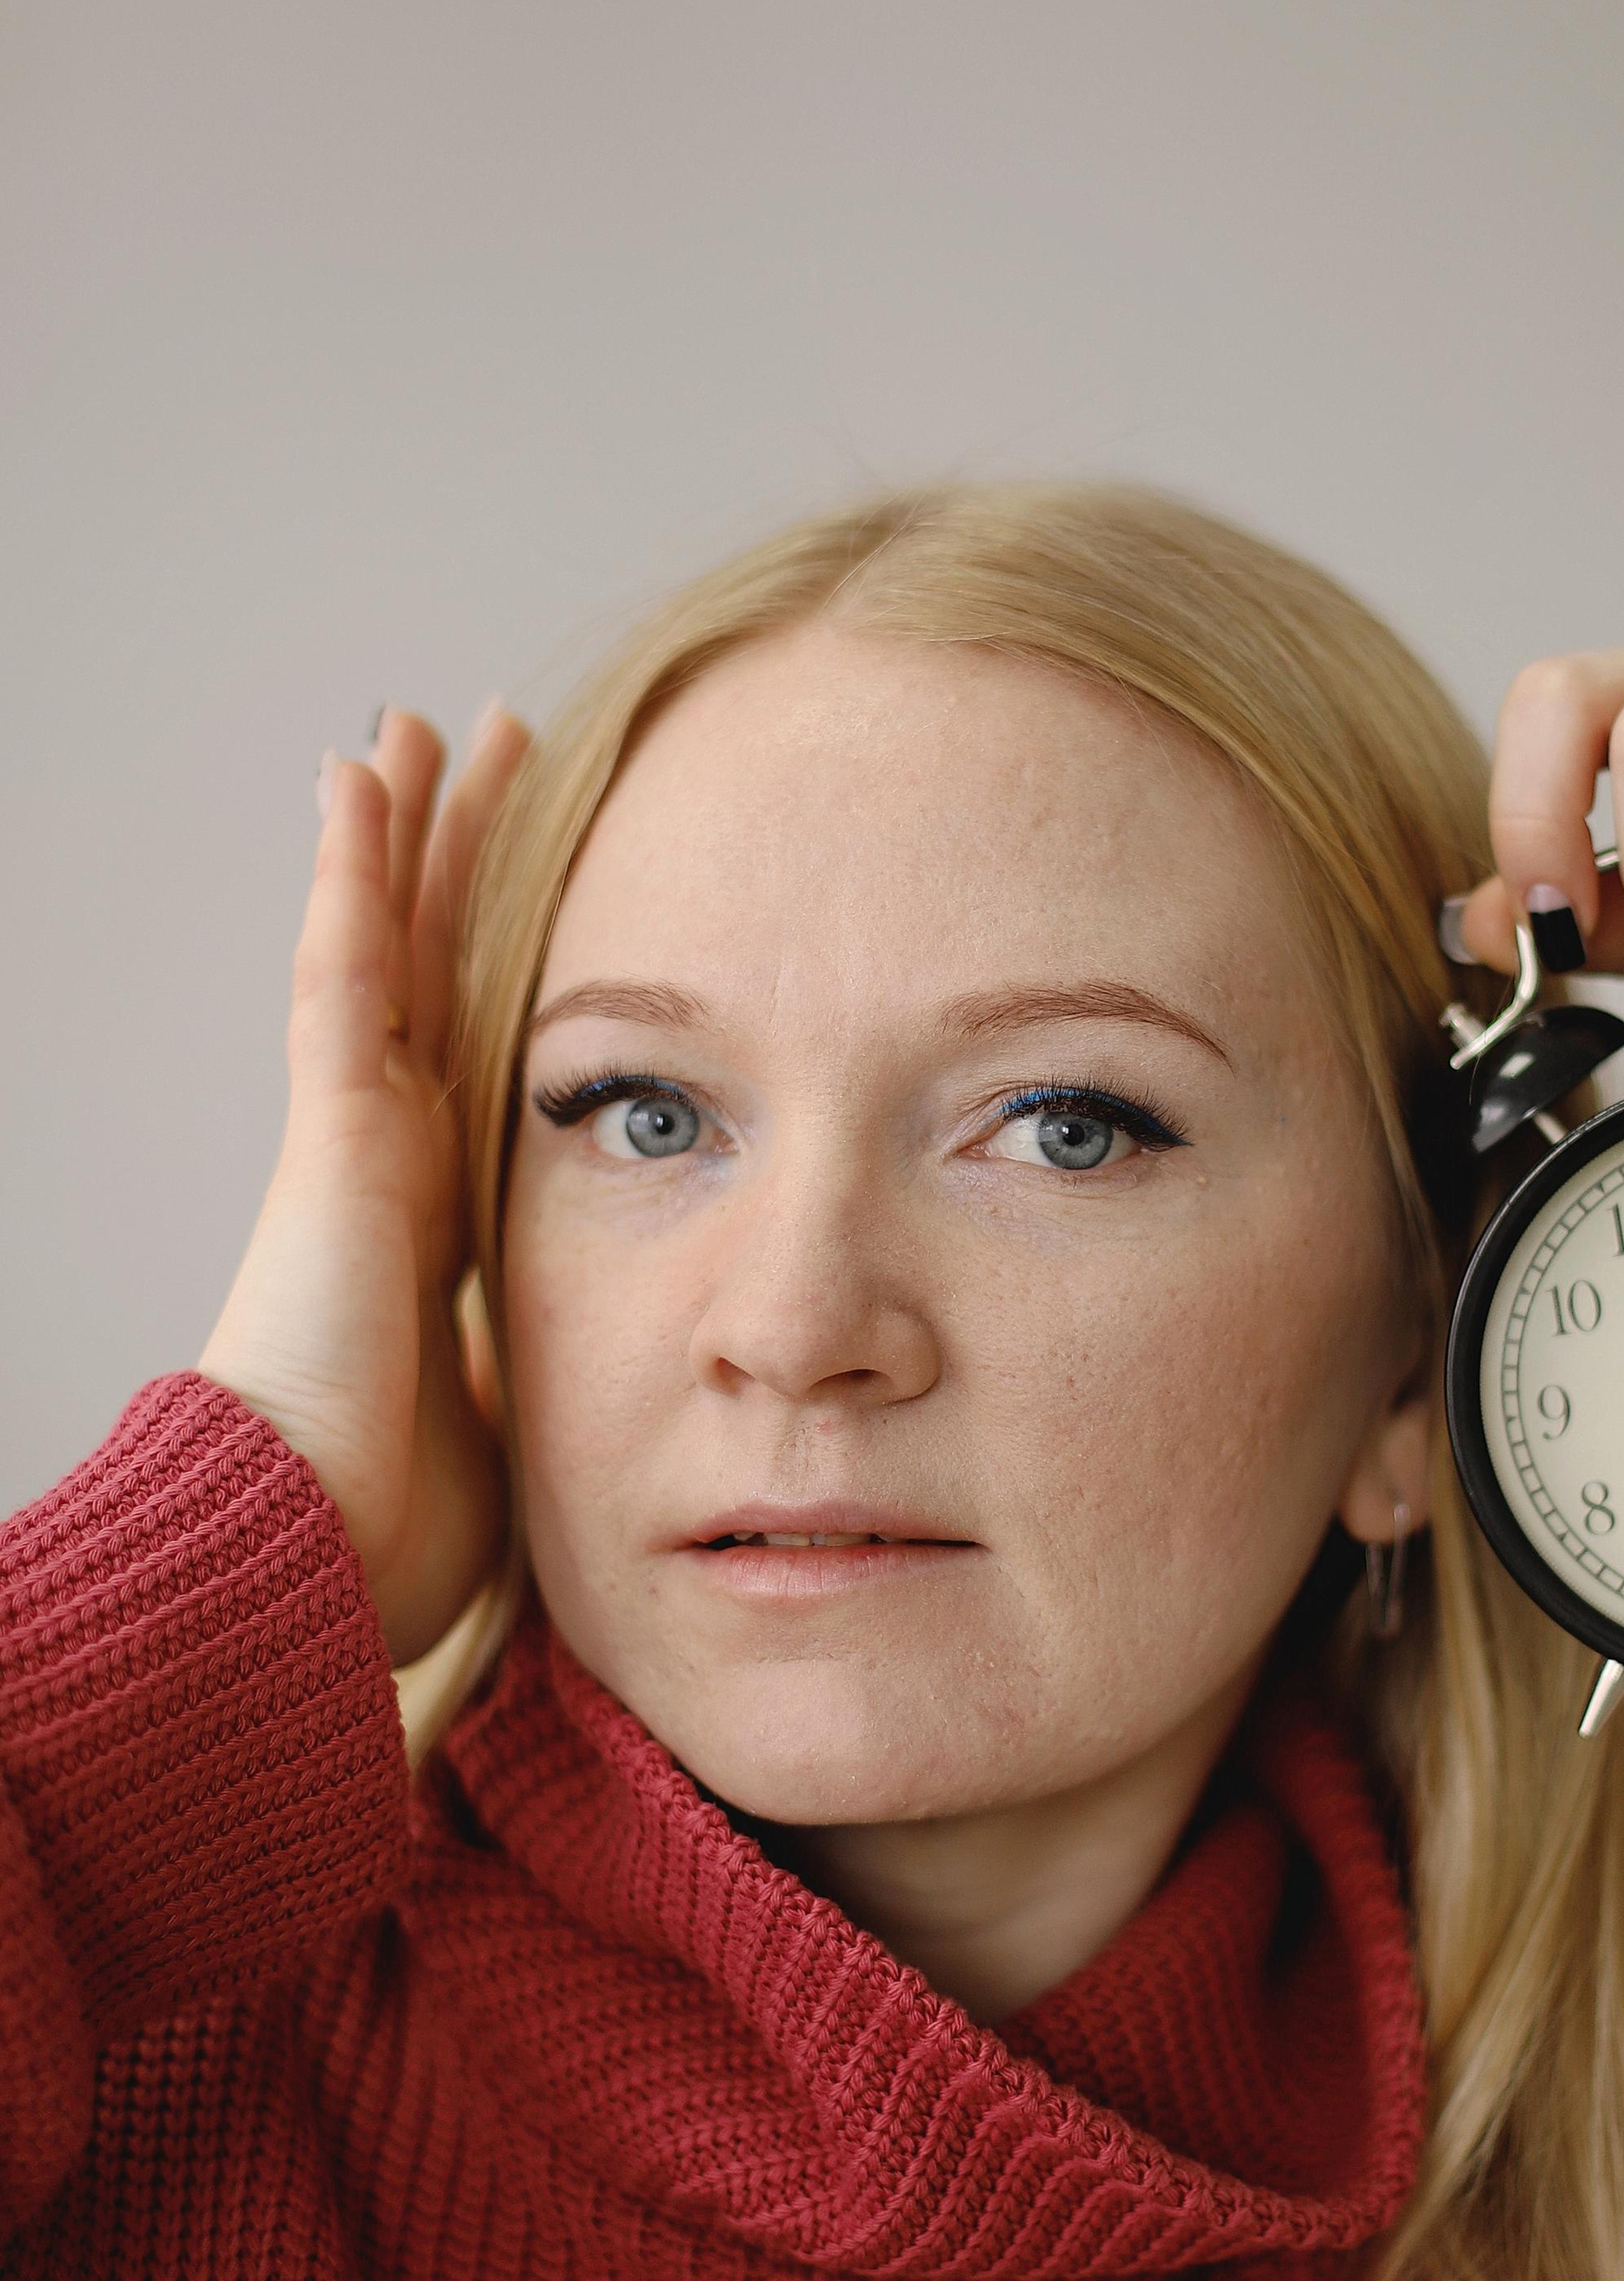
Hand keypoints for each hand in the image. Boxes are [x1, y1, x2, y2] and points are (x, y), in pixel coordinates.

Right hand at [199, 704, 530, 1661]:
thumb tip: (654, 1408)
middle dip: (464, 870)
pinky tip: (361, 770)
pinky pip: (343, 963)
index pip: (480, 1058)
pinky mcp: (330, 1127)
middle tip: (498, 759)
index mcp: (437, 1224)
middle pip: (434, 973)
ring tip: (427, 725)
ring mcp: (353, 1134)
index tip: (550, 899)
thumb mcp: (524, 1433)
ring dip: (410, 833)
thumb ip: (566, 1382)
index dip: (505, 970)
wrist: (312, 1554)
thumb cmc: (400, 1532)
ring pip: (388, 942)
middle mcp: (392, 1159)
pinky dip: (352, 864)